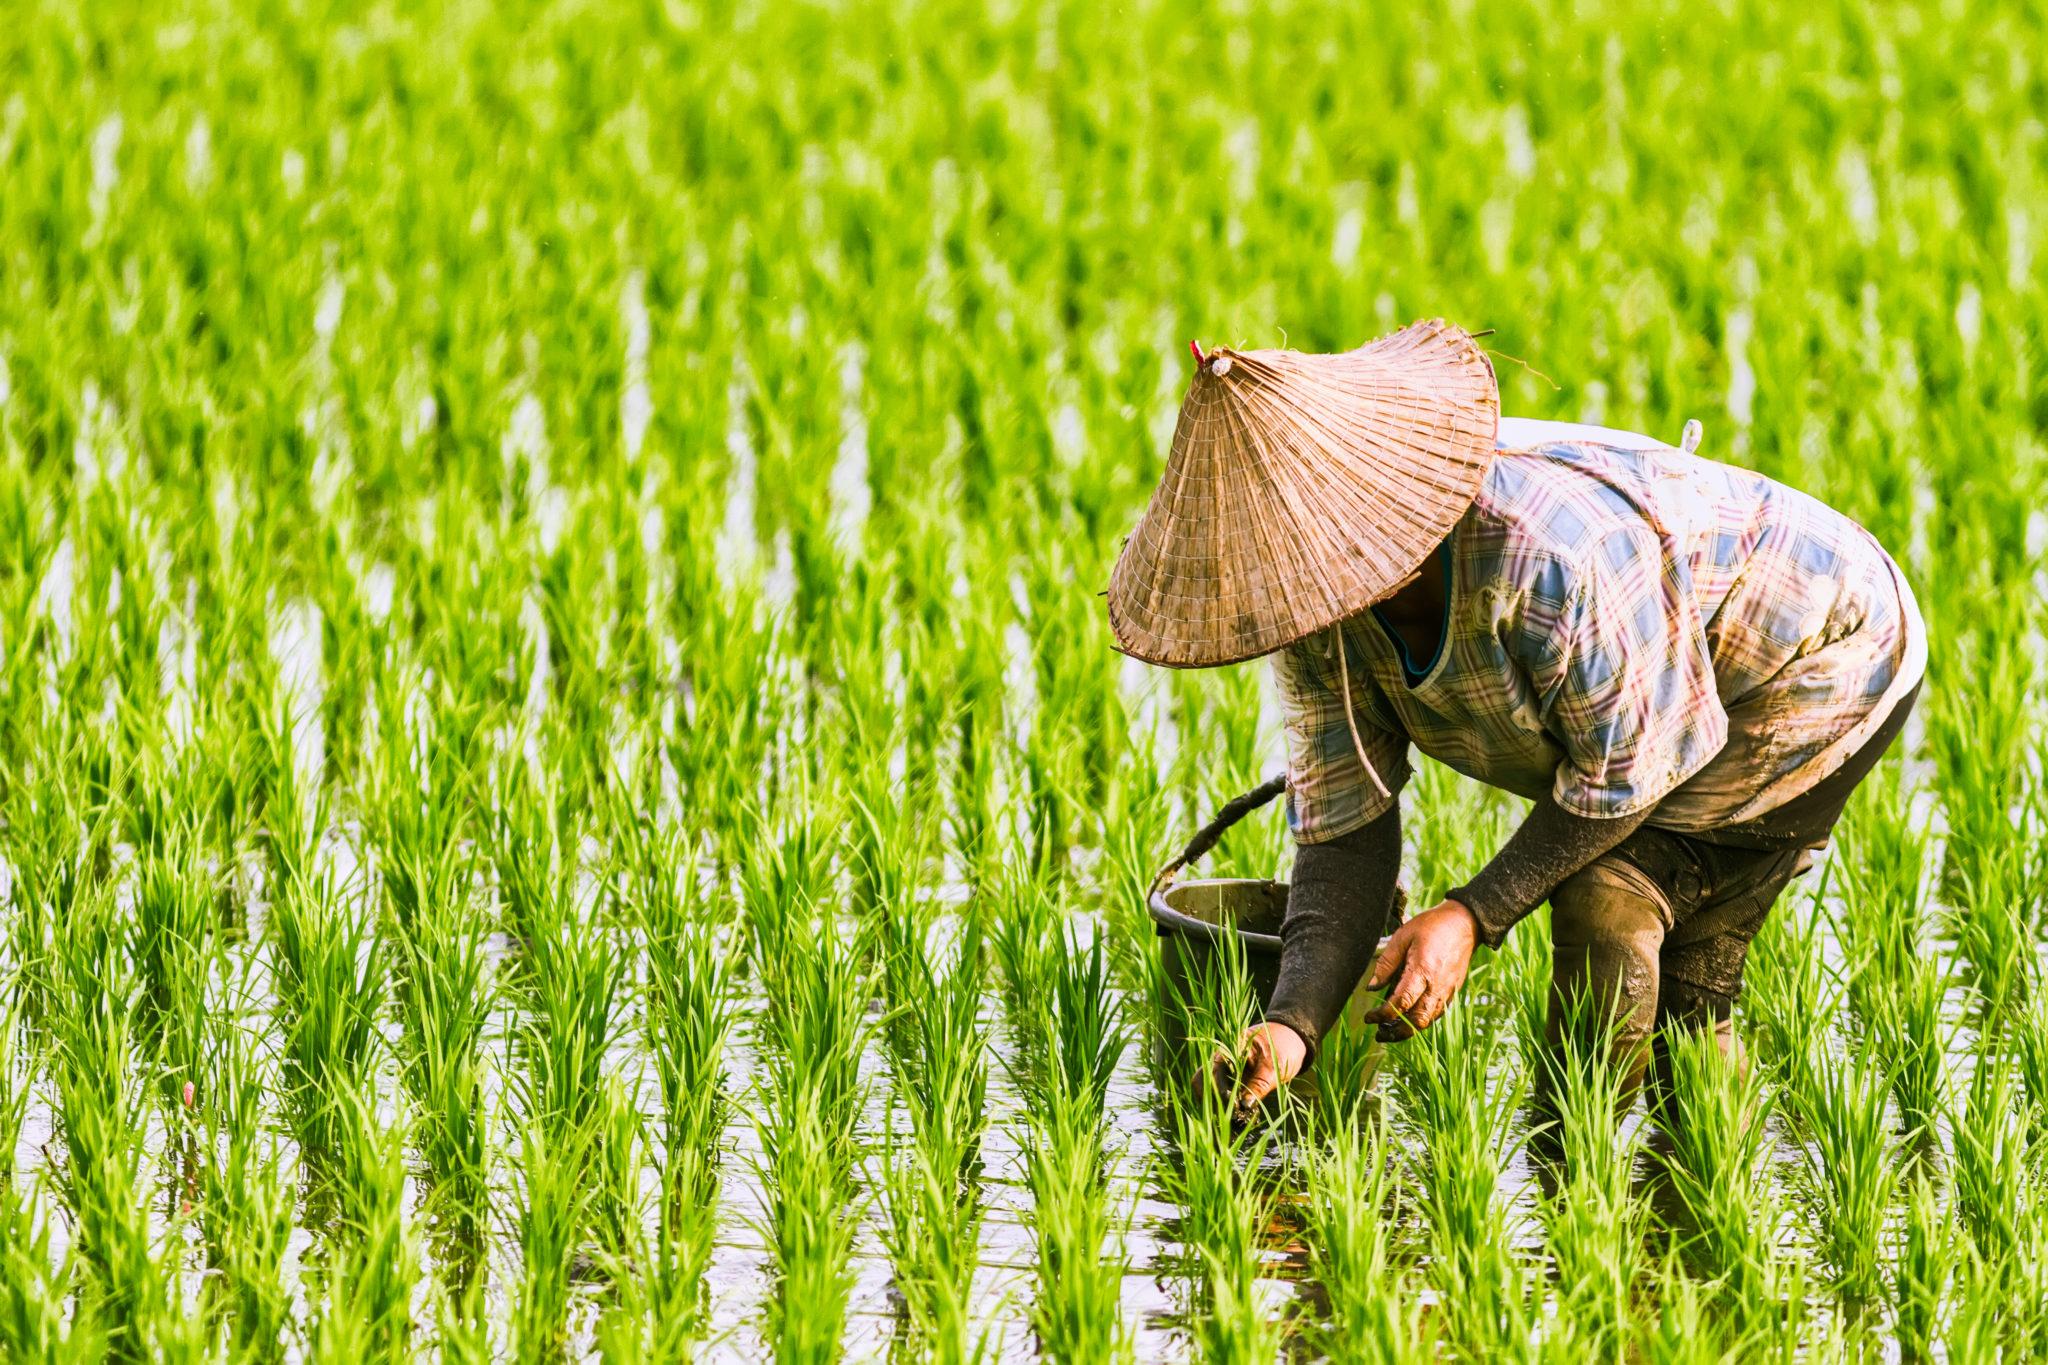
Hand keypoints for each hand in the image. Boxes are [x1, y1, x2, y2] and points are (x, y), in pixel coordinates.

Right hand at [1208, 1020, 1306, 1116]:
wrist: (1291, 1039)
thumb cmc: (1284, 1047)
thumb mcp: (1275, 1067)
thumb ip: (1259, 1085)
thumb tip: (1244, 1106)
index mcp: (1230, 1048)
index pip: (1214, 1071)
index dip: (1220, 1092)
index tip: (1236, 1108)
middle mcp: (1221, 1059)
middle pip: (1202, 1080)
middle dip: (1211, 1101)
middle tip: (1229, 1120)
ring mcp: (1224, 1069)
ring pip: (1207, 1089)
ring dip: (1216, 1106)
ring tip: (1232, 1122)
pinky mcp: (1230, 1080)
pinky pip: (1219, 1093)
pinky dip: (1223, 1106)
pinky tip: (1236, 1118)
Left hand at [1363, 899, 1477, 1040]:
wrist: (1464, 924)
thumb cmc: (1431, 926)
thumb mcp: (1403, 937)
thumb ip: (1386, 963)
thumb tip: (1371, 987)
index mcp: (1423, 971)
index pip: (1401, 1002)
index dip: (1383, 1014)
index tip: (1369, 1017)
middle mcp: (1437, 986)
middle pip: (1417, 1021)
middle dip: (1396, 1031)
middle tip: (1379, 1032)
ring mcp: (1447, 991)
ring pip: (1428, 1021)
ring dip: (1408, 1029)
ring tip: (1389, 1029)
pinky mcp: (1453, 992)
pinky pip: (1436, 1014)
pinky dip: (1421, 1021)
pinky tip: (1408, 1018)